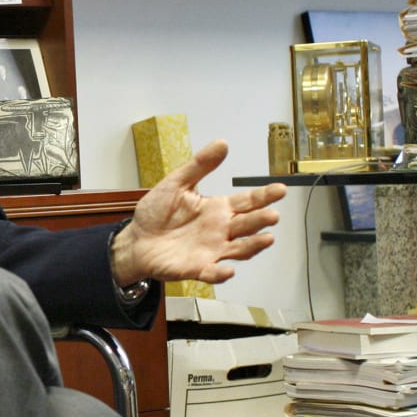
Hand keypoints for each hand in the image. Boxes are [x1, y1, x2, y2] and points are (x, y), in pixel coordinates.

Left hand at [112, 140, 285, 285]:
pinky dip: (220, 273)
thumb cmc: (157, 213)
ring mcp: (211, 250)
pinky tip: (228, 270)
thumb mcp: (176, 184)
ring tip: (267, 239)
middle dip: (261, 220)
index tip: (280, 189)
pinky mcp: (196, 268)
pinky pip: (212, 272)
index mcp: (218, 209)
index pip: (247, 201)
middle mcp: (220, 230)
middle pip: (247, 225)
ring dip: (253, 246)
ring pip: (239, 250)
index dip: (264, 196)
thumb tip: (222, 144)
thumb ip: (199, 165)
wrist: (136, 240)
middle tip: (273, 215)